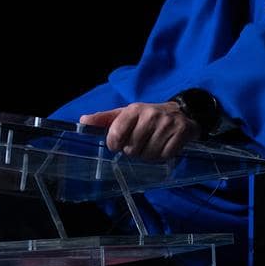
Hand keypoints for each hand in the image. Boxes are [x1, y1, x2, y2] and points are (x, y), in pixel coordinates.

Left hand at [78, 102, 199, 160]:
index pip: (116, 135)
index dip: (115, 144)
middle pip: (132, 149)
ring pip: (149, 155)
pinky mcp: (182, 132)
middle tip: (140, 142)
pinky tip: (163, 146)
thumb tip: (82, 121)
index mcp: (134, 109)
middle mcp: (151, 115)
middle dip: (134, 151)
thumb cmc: (147, 116)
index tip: (119, 144)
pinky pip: (165, 156)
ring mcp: (167, 124)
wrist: (180, 112)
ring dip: (148, 155)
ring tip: (152, 144)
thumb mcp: (125, 114)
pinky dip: (163, 156)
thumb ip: (104, 119)